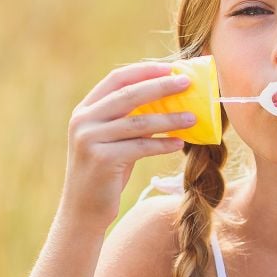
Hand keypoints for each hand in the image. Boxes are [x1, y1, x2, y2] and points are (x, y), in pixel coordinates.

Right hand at [60, 62, 196, 227]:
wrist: (84, 209)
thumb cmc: (107, 172)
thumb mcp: (114, 140)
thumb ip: (131, 119)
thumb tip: (171, 100)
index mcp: (85, 110)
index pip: (116, 79)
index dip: (144, 71)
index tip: (170, 67)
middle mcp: (83, 120)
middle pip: (129, 94)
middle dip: (161, 86)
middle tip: (187, 83)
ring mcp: (89, 139)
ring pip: (138, 122)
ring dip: (169, 118)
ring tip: (193, 117)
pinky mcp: (102, 159)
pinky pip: (141, 147)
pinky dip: (163, 143)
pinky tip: (180, 142)